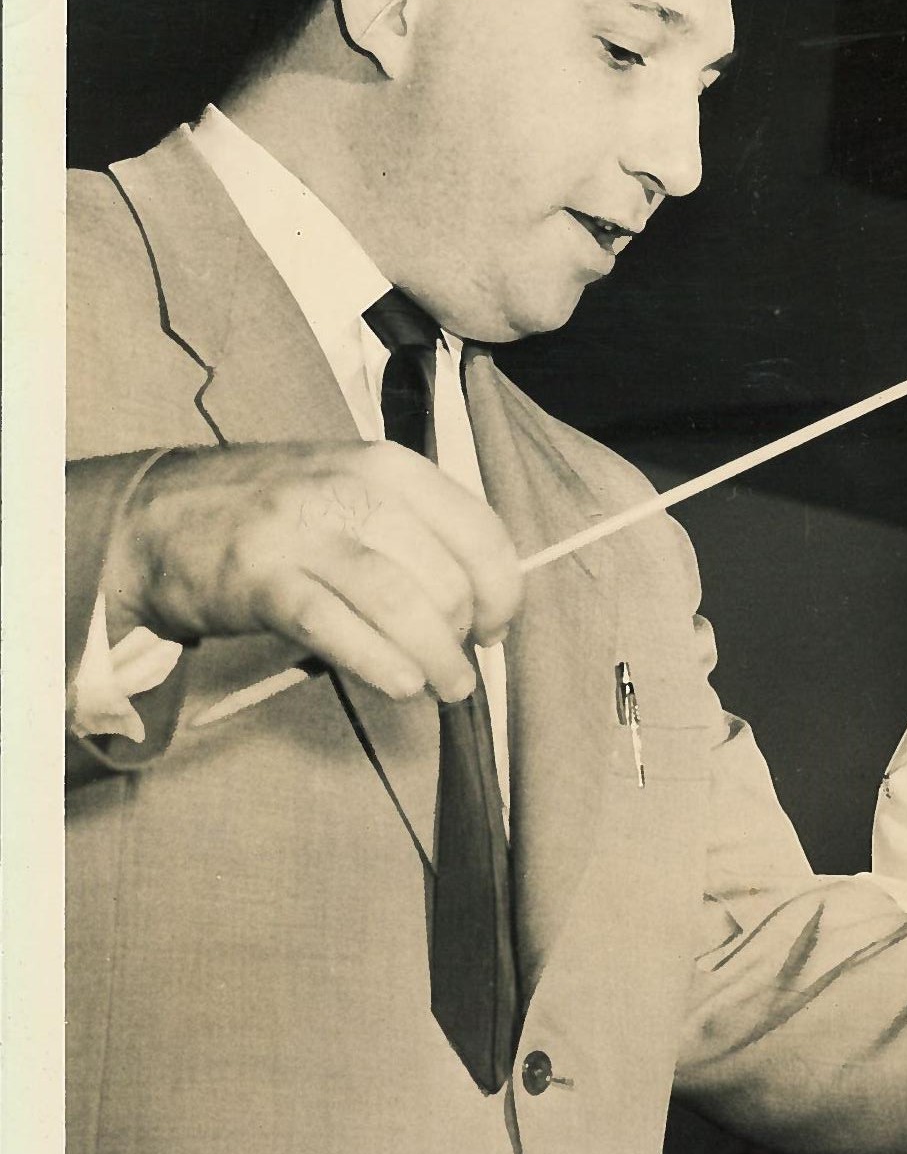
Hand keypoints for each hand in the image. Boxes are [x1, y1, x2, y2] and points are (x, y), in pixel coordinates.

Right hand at [114, 441, 523, 703]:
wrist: (157, 516)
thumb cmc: (275, 513)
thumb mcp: (353, 491)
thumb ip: (419, 529)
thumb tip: (487, 599)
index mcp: (388, 466)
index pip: (480, 534)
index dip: (502, 593)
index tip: (495, 628)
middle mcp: (350, 490)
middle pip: (444, 578)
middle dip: (463, 635)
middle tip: (455, 663)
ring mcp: (302, 532)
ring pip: (401, 604)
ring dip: (436, 660)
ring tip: (443, 687)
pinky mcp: (261, 578)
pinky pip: (338, 627)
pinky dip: (380, 663)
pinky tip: (400, 685)